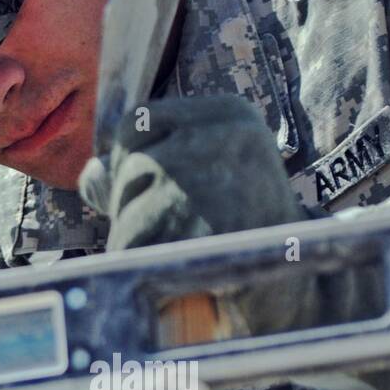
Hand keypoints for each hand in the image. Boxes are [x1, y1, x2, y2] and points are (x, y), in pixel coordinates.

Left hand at [79, 95, 303, 246]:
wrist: (300, 277)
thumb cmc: (246, 226)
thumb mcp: (207, 177)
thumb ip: (149, 165)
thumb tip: (89, 175)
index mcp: (229, 112)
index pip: (138, 121)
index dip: (127, 161)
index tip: (144, 192)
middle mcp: (220, 134)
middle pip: (129, 163)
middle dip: (130, 202)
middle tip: (167, 231)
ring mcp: (208, 177)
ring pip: (127, 205)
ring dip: (136, 238)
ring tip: (176, 251)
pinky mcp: (196, 225)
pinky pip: (133, 242)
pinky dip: (139, 263)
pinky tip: (169, 268)